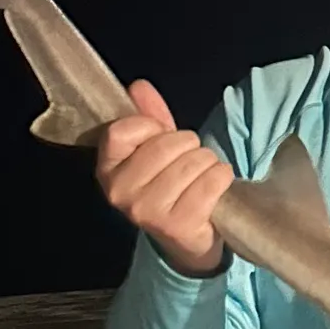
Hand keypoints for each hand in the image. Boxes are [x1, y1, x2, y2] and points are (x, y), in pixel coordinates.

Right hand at [95, 80, 233, 275]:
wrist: (186, 241)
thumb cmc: (170, 189)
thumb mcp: (156, 151)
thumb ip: (149, 118)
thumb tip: (139, 87)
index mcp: (107, 170)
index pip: (123, 130)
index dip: (152, 127)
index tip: (162, 139)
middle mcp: (121, 192)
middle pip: (166, 144)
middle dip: (189, 146)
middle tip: (191, 161)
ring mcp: (147, 211)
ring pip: (193, 161)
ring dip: (208, 162)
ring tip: (203, 175)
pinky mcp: (178, 224)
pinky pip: (211, 181)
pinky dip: (222, 177)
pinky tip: (216, 185)